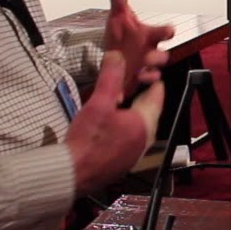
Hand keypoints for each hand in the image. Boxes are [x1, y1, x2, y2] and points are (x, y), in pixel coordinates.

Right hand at [67, 51, 163, 193]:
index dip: (152, 80)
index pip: (157, 95)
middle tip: (128, 83)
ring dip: (130, 114)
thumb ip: (110, 77)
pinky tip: (109, 126)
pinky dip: (123, 129)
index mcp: (146, 123)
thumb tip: (117, 55)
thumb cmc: (88, 138)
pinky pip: (129, 139)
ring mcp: (137, 153)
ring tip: (117, 102)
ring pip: (139, 125)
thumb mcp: (98, 103)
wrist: (73, 174)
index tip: (144, 70)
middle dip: (140, 96)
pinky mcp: (125, 162)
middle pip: (149, 110)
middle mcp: (146, 139)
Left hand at [102, 0, 173, 93]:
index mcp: (146, 35)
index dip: (165, 31)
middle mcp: (149, 50)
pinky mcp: (140, 77)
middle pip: (161, 53)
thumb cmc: (120, 40)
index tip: (168, 30)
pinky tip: (140, 76)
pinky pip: (149, 80)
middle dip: (158, 55)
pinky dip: (146, 78)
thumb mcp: (117, 18)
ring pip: (155, 67)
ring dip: (150, 66)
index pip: (161, 32)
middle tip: (151, 55)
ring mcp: (146, 65)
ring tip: (143, 65)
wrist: (115, 62)